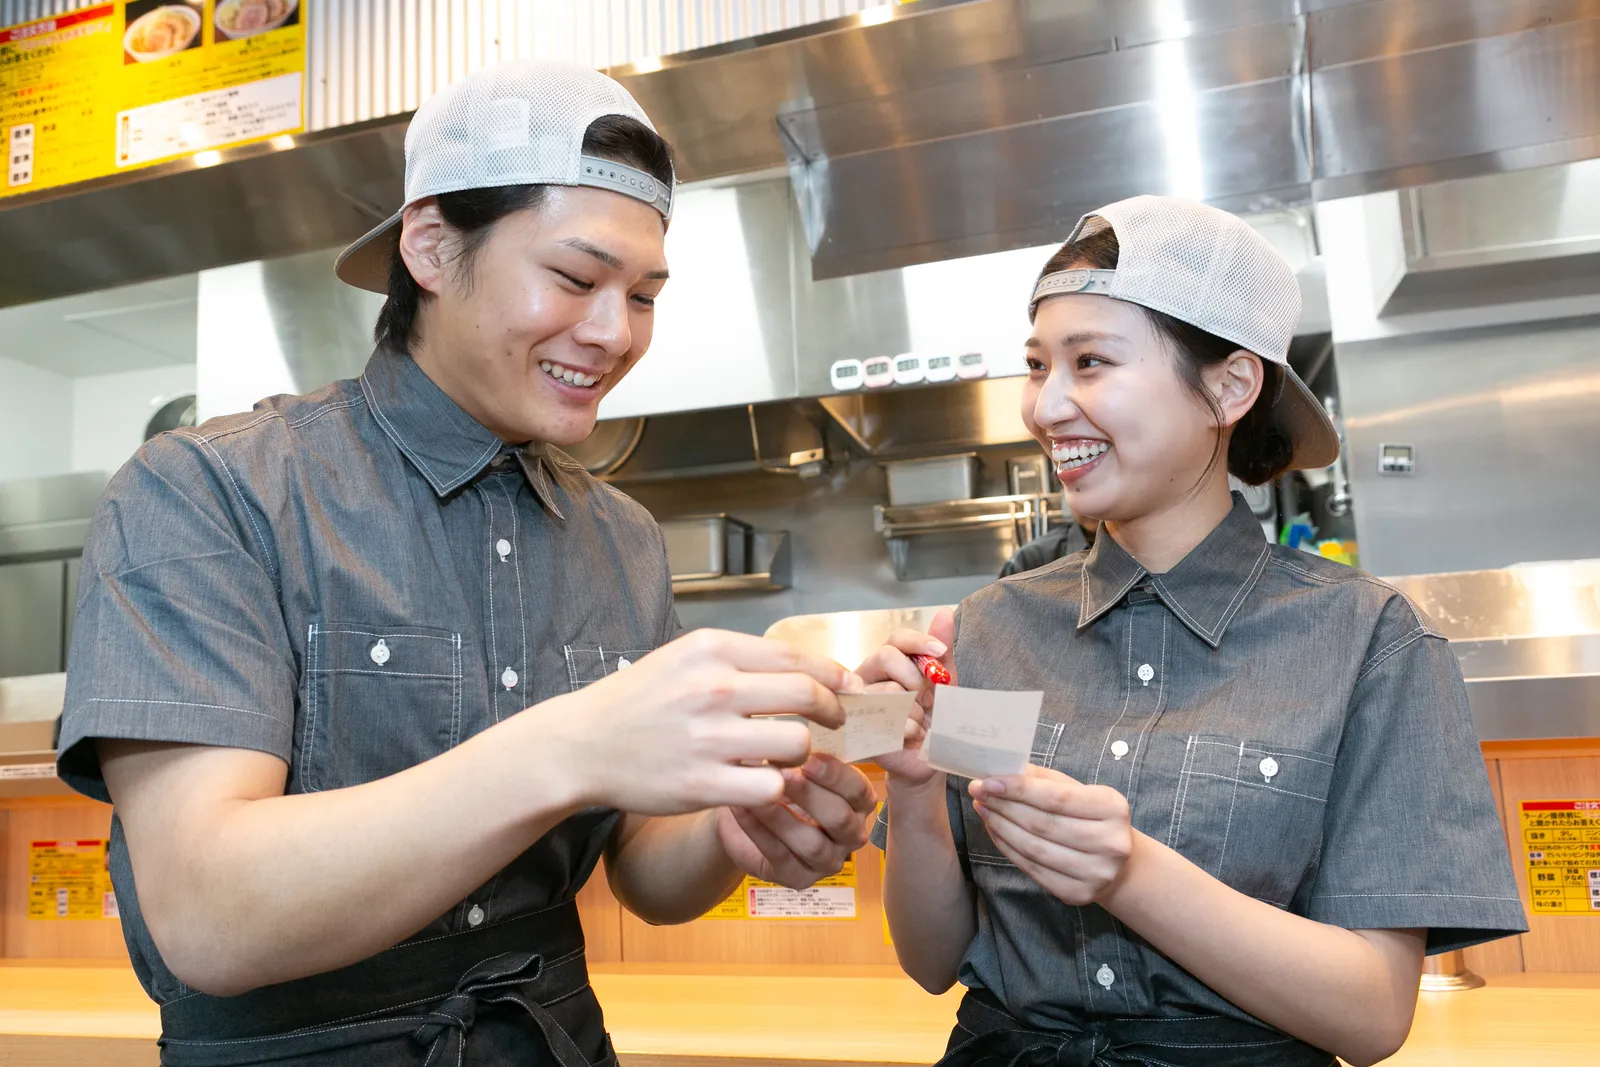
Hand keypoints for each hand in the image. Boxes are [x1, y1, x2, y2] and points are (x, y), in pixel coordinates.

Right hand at [546, 629, 859, 815]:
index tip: (848, 689)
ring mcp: (708, 737)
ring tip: (791, 755)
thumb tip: (809, 671)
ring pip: (797, 743)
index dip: (835, 676)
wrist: (581, 744)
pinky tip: (764, 781)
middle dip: (834, 713)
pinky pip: (771, 786)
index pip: (798, 657)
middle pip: (809, 696)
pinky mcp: (703, 784)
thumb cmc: (639, 701)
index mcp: (711, 650)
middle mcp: (712, 688)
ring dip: (804, 753)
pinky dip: (776, 786)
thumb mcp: (683, 658)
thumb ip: (741, 660)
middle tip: (837, 724)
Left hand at [715, 755, 877, 888]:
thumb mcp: (793, 759)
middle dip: (811, 795)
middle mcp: (849, 834)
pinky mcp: (798, 878)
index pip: (859, 791)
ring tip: (760, 792)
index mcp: (858, 802)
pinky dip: (759, 831)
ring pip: (813, 844)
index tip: (809, 756)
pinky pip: (780, 857)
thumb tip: (792, 724)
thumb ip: (801, 747)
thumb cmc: (777, 778)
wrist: (746, 811)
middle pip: (840, 819)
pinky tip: (741, 808)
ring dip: (783, 817)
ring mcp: (827, 861)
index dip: (836, 775)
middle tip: (785, 774)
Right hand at [854, 608, 955, 786]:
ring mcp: (860, 703)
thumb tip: (944, 612)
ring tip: (921, 722)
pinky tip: (913, 736)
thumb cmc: (935, 719)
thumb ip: (943, 650)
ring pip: (887, 689)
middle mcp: (868, 678)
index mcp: (887, 663)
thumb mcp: (944, 682)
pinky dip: (910, 728)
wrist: (930, 759)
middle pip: (885, 655)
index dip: (918, 641)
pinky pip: (887, 719)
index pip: (896, 639)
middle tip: (928, 697)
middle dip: (914, 676)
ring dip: (915, 708)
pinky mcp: (860, 729)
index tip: (940, 651)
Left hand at [970, 765, 1132, 905]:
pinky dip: (1008, 848)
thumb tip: (1001, 770)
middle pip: (1042, 824)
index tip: (989, 781)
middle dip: (1004, 806)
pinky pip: (1032, 868)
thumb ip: (1042, 779)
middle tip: (978, 792)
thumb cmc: (1090, 817)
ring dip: (1001, 827)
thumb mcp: (1076, 790)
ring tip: (983, 809)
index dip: (1019, 789)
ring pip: (1034, 848)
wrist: (1116, 864)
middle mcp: (1110, 843)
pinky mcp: (1077, 893)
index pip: (1057, 798)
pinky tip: (995, 831)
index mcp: (1113, 809)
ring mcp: (1094, 873)